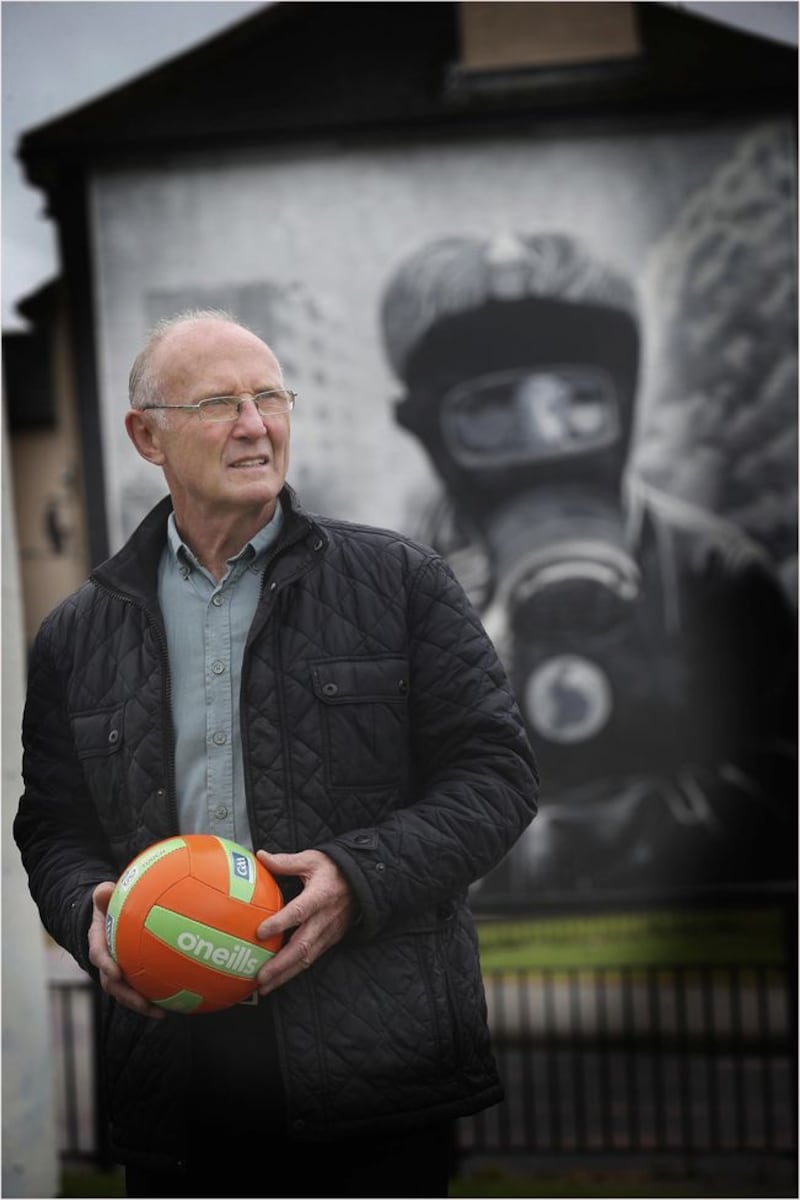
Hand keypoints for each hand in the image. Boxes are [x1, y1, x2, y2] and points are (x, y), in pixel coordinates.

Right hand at [88, 881, 164, 1018]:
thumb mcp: (104, 897)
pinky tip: (177, 1002)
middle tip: (143, 1003)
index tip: (117, 973)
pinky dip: (156, 996)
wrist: (107, 917)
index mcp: (98, 942)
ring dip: (142, 1005)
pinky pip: (142, 988)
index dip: (106, 965)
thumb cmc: (108, 905)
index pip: (98, 955)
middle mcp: (106, 962)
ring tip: (161, 1012)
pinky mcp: (132, 976)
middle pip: (113, 985)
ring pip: (127, 993)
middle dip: (127, 996)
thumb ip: (103, 895)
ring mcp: (118, 972)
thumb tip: (104, 889)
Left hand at [255, 849, 356, 995]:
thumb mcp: (312, 859)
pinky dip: (294, 971)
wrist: (364, 881)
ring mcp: (328, 932)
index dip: (280, 923)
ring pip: (306, 958)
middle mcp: (324, 919)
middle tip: (260, 976)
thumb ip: (286, 862)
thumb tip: (261, 857)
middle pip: (302, 946)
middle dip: (280, 964)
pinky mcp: (330, 940)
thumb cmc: (335, 869)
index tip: (260, 932)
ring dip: (285, 974)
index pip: (299, 912)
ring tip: (265, 986)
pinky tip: (279, 978)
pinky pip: (311, 958)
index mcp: (319, 896)